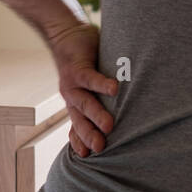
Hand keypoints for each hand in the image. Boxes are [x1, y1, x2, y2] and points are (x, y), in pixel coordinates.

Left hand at [46, 21, 117, 157]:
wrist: (65, 34)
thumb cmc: (84, 61)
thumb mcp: (89, 83)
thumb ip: (102, 96)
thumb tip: (126, 109)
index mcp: (76, 103)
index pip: (77, 126)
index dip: (80, 141)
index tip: (88, 156)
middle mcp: (72, 97)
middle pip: (79, 120)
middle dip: (88, 135)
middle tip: (100, 148)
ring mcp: (73, 83)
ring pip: (84, 102)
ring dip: (96, 114)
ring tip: (108, 126)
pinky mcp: (78, 67)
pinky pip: (90, 78)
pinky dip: (101, 84)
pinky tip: (114, 89)